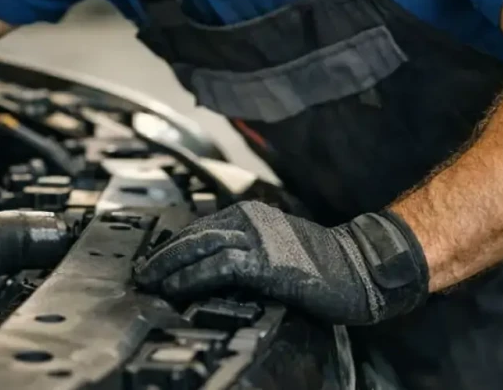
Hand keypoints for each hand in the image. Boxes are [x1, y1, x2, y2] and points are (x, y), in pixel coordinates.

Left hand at [133, 201, 428, 325]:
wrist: (361, 267)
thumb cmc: (321, 263)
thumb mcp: (275, 245)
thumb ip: (244, 248)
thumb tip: (208, 266)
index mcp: (249, 213)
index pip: (198, 228)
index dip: (171, 246)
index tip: (152, 263)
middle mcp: (249, 219)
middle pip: (192, 235)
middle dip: (162, 256)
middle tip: (141, 274)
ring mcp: (258, 239)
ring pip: (198, 248)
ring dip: (169, 268)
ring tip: (150, 284)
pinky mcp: (266, 262)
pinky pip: (218, 268)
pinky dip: (192, 278)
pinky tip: (176, 290)